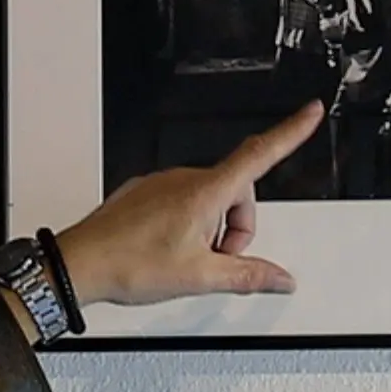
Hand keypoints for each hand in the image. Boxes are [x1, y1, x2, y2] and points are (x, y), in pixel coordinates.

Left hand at [50, 104, 314, 306]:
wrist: (80, 264)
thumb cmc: (129, 263)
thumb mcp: (200, 277)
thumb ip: (247, 276)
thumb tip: (279, 279)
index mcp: (205, 192)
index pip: (260, 154)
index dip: (291, 132)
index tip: (310, 113)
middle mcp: (185, 179)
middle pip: (237, 191)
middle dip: (238, 226)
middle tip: (217, 259)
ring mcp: (163, 183)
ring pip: (210, 198)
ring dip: (212, 228)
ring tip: (186, 258)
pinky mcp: (146, 192)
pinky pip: (183, 201)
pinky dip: (188, 224)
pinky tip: (167, 249)